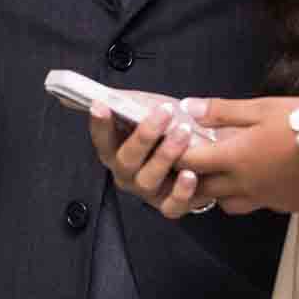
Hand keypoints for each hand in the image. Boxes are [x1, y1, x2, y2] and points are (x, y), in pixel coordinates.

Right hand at [88, 96, 209, 219]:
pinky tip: (190, 175)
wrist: (198, 159)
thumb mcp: (148, 111)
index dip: (100, 124)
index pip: (101, 139)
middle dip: (144, 135)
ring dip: (165, 155)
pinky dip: (181, 192)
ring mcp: (147, 192)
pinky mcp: (170, 206)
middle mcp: (127, 174)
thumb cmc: (167, 131)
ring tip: (184, 132)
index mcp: (116, 151)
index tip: (101, 105)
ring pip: (147, 181)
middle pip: (126, 160)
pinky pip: (172, 205)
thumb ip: (130, 102)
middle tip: (164, 113)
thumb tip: (107, 92)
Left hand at [181, 97, 298, 215]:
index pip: (190, 162)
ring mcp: (264, 198)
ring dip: (217, 192)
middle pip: (203, 190)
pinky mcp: (283, 205)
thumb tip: (188, 107)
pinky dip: (246, 196)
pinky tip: (255, 179)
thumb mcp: (263, 108)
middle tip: (186, 164)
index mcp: (236, 157)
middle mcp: (245, 183)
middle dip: (190, 178)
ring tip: (219, 174)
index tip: (170, 146)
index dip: (175, 155)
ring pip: (227, 204)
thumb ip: (223, 112)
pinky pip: (254, 205)